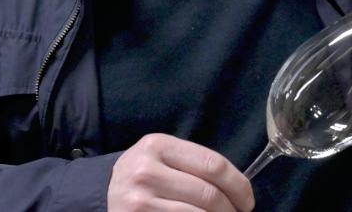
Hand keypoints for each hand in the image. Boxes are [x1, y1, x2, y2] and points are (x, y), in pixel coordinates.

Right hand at [108, 133, 254, 210]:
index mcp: (158, 145)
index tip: (248, 200)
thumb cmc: (145, 175)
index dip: (239, 185)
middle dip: (231, 209)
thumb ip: (196, 165)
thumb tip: (240, 189)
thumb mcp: (163, 157)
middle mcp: (146, 171)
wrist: (103, 194)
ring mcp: (139, 201)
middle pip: (209, 194)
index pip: (214, 165)